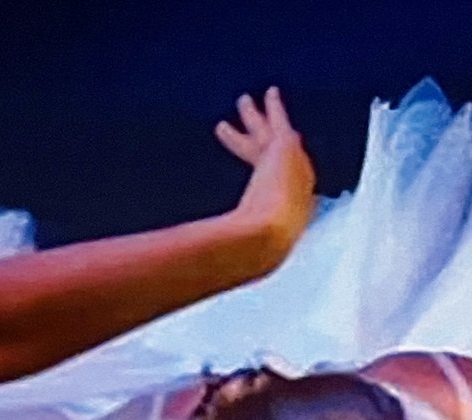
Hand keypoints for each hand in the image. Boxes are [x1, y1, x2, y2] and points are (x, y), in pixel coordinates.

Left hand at [216, 87, 313, 261]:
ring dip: (259, 120)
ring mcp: (294, 165)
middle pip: (273, 157)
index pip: (275, 183)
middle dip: (260, 142)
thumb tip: (177, 274)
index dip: (264, 172)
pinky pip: (281, 120)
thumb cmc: (258, 249)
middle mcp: (295, 186)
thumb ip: (214, 253)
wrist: (269, 237)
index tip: (260, 166)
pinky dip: (275, 106)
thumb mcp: (234, 251)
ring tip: (246, 103)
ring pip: (272, 135)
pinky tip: (268, 92)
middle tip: (251, 131)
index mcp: (288, 209)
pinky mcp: (288, 148)